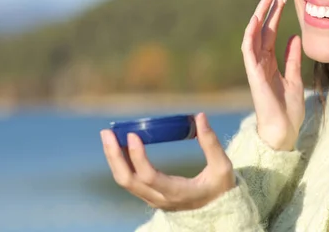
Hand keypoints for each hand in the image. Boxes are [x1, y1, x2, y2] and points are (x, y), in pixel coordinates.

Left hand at [100, 113, 235, 210]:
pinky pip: (129, 179)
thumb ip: (211, 143)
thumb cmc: (221, 188)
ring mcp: (152, 198)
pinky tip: (119, 146)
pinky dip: (121, 162)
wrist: (218, 212)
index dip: (138, 156)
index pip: (149, 176)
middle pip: (127, 180)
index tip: (132, 134)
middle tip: (107, 132)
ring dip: (114, 158)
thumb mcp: (222, 166)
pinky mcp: (150, 195)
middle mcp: (160, 198)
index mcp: (178, 193)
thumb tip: (200, 116)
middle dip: (114, 155)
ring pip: (125, 181)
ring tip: (108, 136)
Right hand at [241, 0, 304, 151]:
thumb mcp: (295, 78)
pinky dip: (251, 34)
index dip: (276, 14)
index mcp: (270, 62)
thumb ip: (292, 59)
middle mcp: (261, 61)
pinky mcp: (254, 75)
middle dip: (269, 8)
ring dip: (259, 15)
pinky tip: (256, 19)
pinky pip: (249, 51)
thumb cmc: (288, 110)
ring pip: (254, 35)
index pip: (271, 32)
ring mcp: (255, 67)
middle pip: (263, 29)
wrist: (283, 131)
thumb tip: (295, 37)